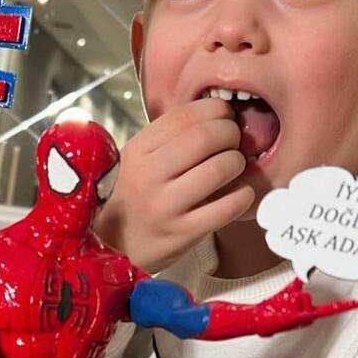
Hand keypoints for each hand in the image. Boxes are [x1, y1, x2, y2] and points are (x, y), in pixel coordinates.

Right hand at [95, 97, 253, 270]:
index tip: (224, 115)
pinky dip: (243, 195)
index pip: (184, 116)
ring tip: (234, 167)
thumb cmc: (134, 198)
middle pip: (205, 137)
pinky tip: (240, 194)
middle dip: (230, 133)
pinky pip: (228, 207)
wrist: (114, 247)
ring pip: (220, 168)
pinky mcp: (181, 233)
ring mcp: (164, 206)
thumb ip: (170, 139)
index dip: (214, 110)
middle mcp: (148, 176)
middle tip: (233, 141)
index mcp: (137, 152)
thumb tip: (218, 115)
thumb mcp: (138, 161)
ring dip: (237, 163)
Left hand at [253, 278, 357, 335]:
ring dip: (289, 300)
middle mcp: (309, 317)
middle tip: (285, 304)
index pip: (334, 307)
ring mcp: (301, 319)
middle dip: (296, 296)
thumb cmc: (273, 308)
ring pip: (302, 299)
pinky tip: (304, 313)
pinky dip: (306, 311)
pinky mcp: (293, 320)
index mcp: (310, 311)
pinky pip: (303, 312)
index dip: (349, 304)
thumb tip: (307, 265)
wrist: (258, 318)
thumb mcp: (290, 290)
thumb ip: (300, 278)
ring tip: (281, 308)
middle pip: (309, 297)